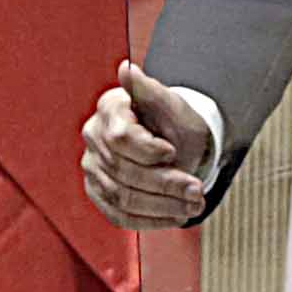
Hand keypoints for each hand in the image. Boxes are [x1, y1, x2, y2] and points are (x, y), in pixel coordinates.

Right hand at [82, 63, 217, 229]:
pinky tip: (176, 217)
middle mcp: (94, 138)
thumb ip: (148, 89)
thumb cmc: (173, 120)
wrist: (174, 141)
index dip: (148, 150)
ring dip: (162, 207)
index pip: (121, 139)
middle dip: (166, 184)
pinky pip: (120, 216)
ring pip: (123, 198)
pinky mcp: (100, 194)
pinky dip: (150, 221)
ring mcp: (93, 168)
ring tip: (193, 206)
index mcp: (109, 110)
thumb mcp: (170, 103)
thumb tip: (126, 69)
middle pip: (125, 172)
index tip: (173, 152)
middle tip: (198, 191)